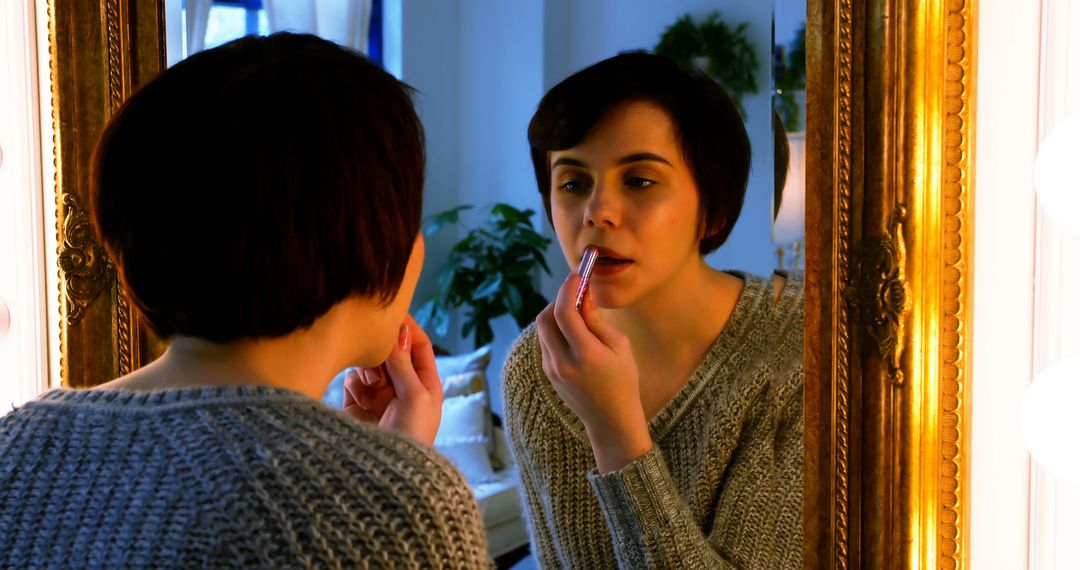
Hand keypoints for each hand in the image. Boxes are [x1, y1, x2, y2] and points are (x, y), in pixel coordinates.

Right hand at [343, 315, 443, 445]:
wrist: (387, 475)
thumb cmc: (413, 436)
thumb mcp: (416, 397)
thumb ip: (404, 364)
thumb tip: (399, 331)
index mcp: (425, 384)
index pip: (418, 346)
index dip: (408, 329)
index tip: (393, 313)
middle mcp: (402, 388)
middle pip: (391, 353)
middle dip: (383, 350)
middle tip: (376, 350)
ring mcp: (378, 397)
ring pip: (369, 364)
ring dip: (368, 367)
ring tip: (371, 381)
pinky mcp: (356, 407)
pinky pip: (352, 381)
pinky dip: (355, 383)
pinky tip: (362, 399)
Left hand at [536, 272, 652, 472]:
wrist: (611, 420)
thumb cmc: (623, 381)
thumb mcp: (619, 346)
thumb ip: (597, 320)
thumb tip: (583, 295)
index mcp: (585, 354)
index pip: (564, 312)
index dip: (568, 289)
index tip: (576, 276)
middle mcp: (563, 362)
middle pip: (545, 318)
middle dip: (558, 300)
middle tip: (575, 294)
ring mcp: (552, 369)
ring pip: (543, 330)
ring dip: (556, 315)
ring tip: (577, 314)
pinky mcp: (548, 373)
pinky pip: (546, 342)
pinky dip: (555, 330)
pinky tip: (573, 333)